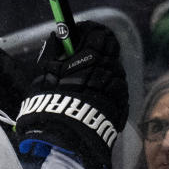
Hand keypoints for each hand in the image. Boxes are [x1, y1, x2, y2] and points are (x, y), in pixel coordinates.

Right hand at [15, 21, 128, 168]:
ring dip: (101, 73)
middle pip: (108, 49)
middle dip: (95, 52)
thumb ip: (53, 51)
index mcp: (93, 54)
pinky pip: (115, 89)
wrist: (67, 137)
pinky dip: (105, 91)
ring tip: (84, 88)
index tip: (75, 38)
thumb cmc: (52, 102)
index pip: (97, 31)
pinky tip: (92, 101)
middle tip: (79, 63)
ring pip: (112, 70)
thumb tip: (57, 37)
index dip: (86, 32)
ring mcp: (119, 85)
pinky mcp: (122, 103)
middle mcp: (110, 66)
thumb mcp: (45, 73)